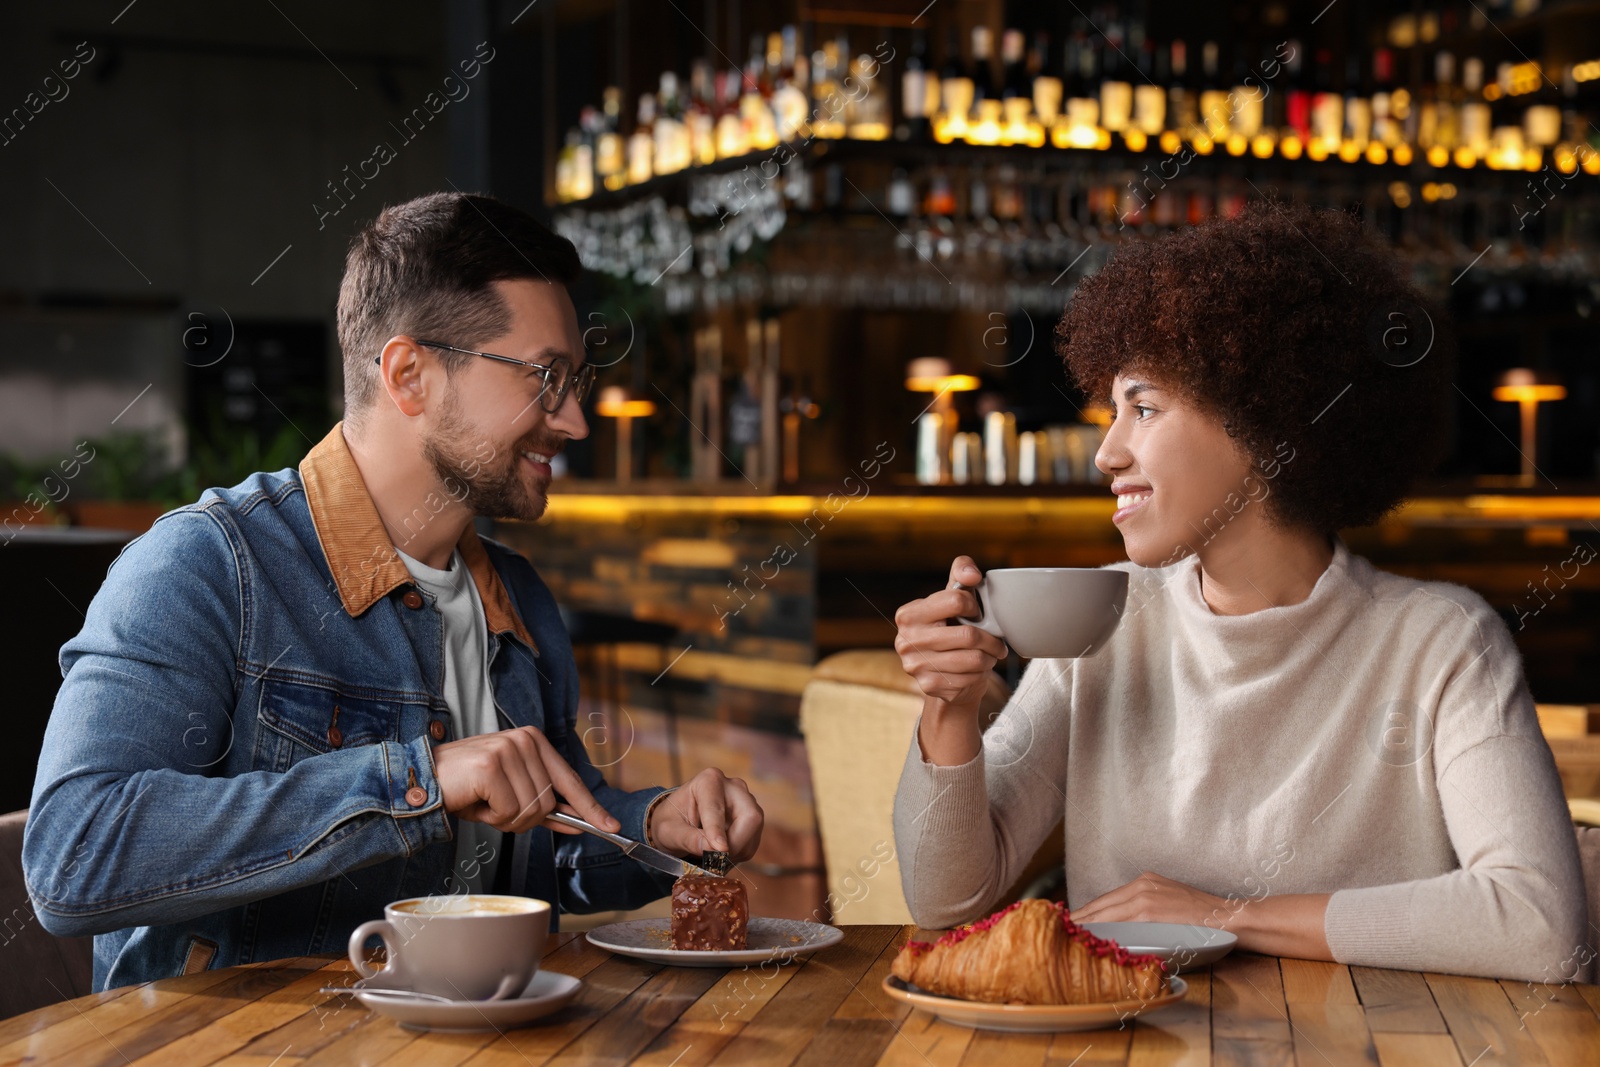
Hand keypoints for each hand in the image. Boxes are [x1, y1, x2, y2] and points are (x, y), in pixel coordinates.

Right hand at [433, 726, 618, 835]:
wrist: (423, 780)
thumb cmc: (467, 788)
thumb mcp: (511, 793)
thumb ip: (544, 805)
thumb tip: (578, 822)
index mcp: (533, 740)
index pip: (569, 779)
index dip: (590, 808)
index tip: (610, 827)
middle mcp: (524, 739)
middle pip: (548, 802)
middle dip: (523, 819)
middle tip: (495, 809)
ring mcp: (509, 750)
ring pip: (531, 810)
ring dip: (506, 820)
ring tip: (484, 803)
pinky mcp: (492, 766)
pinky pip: (510, 811)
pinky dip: (492, 818)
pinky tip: (476, 803)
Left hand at [646, 768, 763, 861]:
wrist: (679, 821)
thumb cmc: (671, 821)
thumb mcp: (669, 831)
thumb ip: (688, 839)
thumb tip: (711, 850)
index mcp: (709, 780)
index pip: (717, 808)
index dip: (718, 830)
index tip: (719, 850)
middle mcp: (733, 786)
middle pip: (749, 816)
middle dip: (735, 843)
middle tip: (715, 859)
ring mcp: (746, 800)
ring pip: (753, 830)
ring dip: (737, 850)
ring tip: (714, 855)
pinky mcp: (752, 817)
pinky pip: (753, 840)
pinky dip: (739, 852)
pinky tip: (721, 851)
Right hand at [894, 555, 1006, 711]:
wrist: (944, 674)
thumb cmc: (951, 628)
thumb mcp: (953, 597)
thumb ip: (961, 574)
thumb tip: (973, 575)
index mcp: (908, 614)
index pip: (956, 600)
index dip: (974, 607)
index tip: (976, 614)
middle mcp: (906, 640)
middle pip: (968, 635)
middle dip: (991, 639)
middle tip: (996, 641)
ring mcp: (916, 666)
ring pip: (974, 658)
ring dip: (989, 657)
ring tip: (989, 654)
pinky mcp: (930, 686)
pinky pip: (971, 678)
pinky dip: (981, 674)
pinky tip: (976, 670)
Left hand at [1074, 871, 1333, 959]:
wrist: (1233, 919)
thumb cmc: (1203, 921)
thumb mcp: (1169, 907)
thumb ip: (1145, 914)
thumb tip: (1118, 932)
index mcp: (1144, 883)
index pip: (1105, 901)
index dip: (1084, 915)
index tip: (1067, 926)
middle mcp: (1141, 885)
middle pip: (1099, 905)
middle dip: (1078, 921)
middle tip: (1058, 934)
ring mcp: (1145, 896)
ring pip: (1105, 913)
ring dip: (1085, 927)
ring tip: (1068, 939)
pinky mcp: (1151, 909)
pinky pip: (1120, 923)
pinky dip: (1103, 931)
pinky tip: (1090, 940)